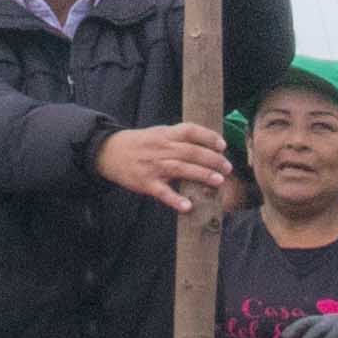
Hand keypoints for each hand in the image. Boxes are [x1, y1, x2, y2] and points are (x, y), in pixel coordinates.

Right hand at [93, 123, 236, 215]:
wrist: (110, 152)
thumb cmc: (140, 143)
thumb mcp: (158, 133)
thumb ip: (179, 138)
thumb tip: (206, 145)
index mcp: (166, 134)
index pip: (190, 131)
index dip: (208, 136)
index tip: (223, 145)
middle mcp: (162, 148)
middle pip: (190, 151)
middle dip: (212, 159)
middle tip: (227, 167)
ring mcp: (154, 166)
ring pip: (181, 169)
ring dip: (201, 174)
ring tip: (218, 181)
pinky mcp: (146, 183)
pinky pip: (162, 192)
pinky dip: (175, 199)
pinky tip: (187, 206)